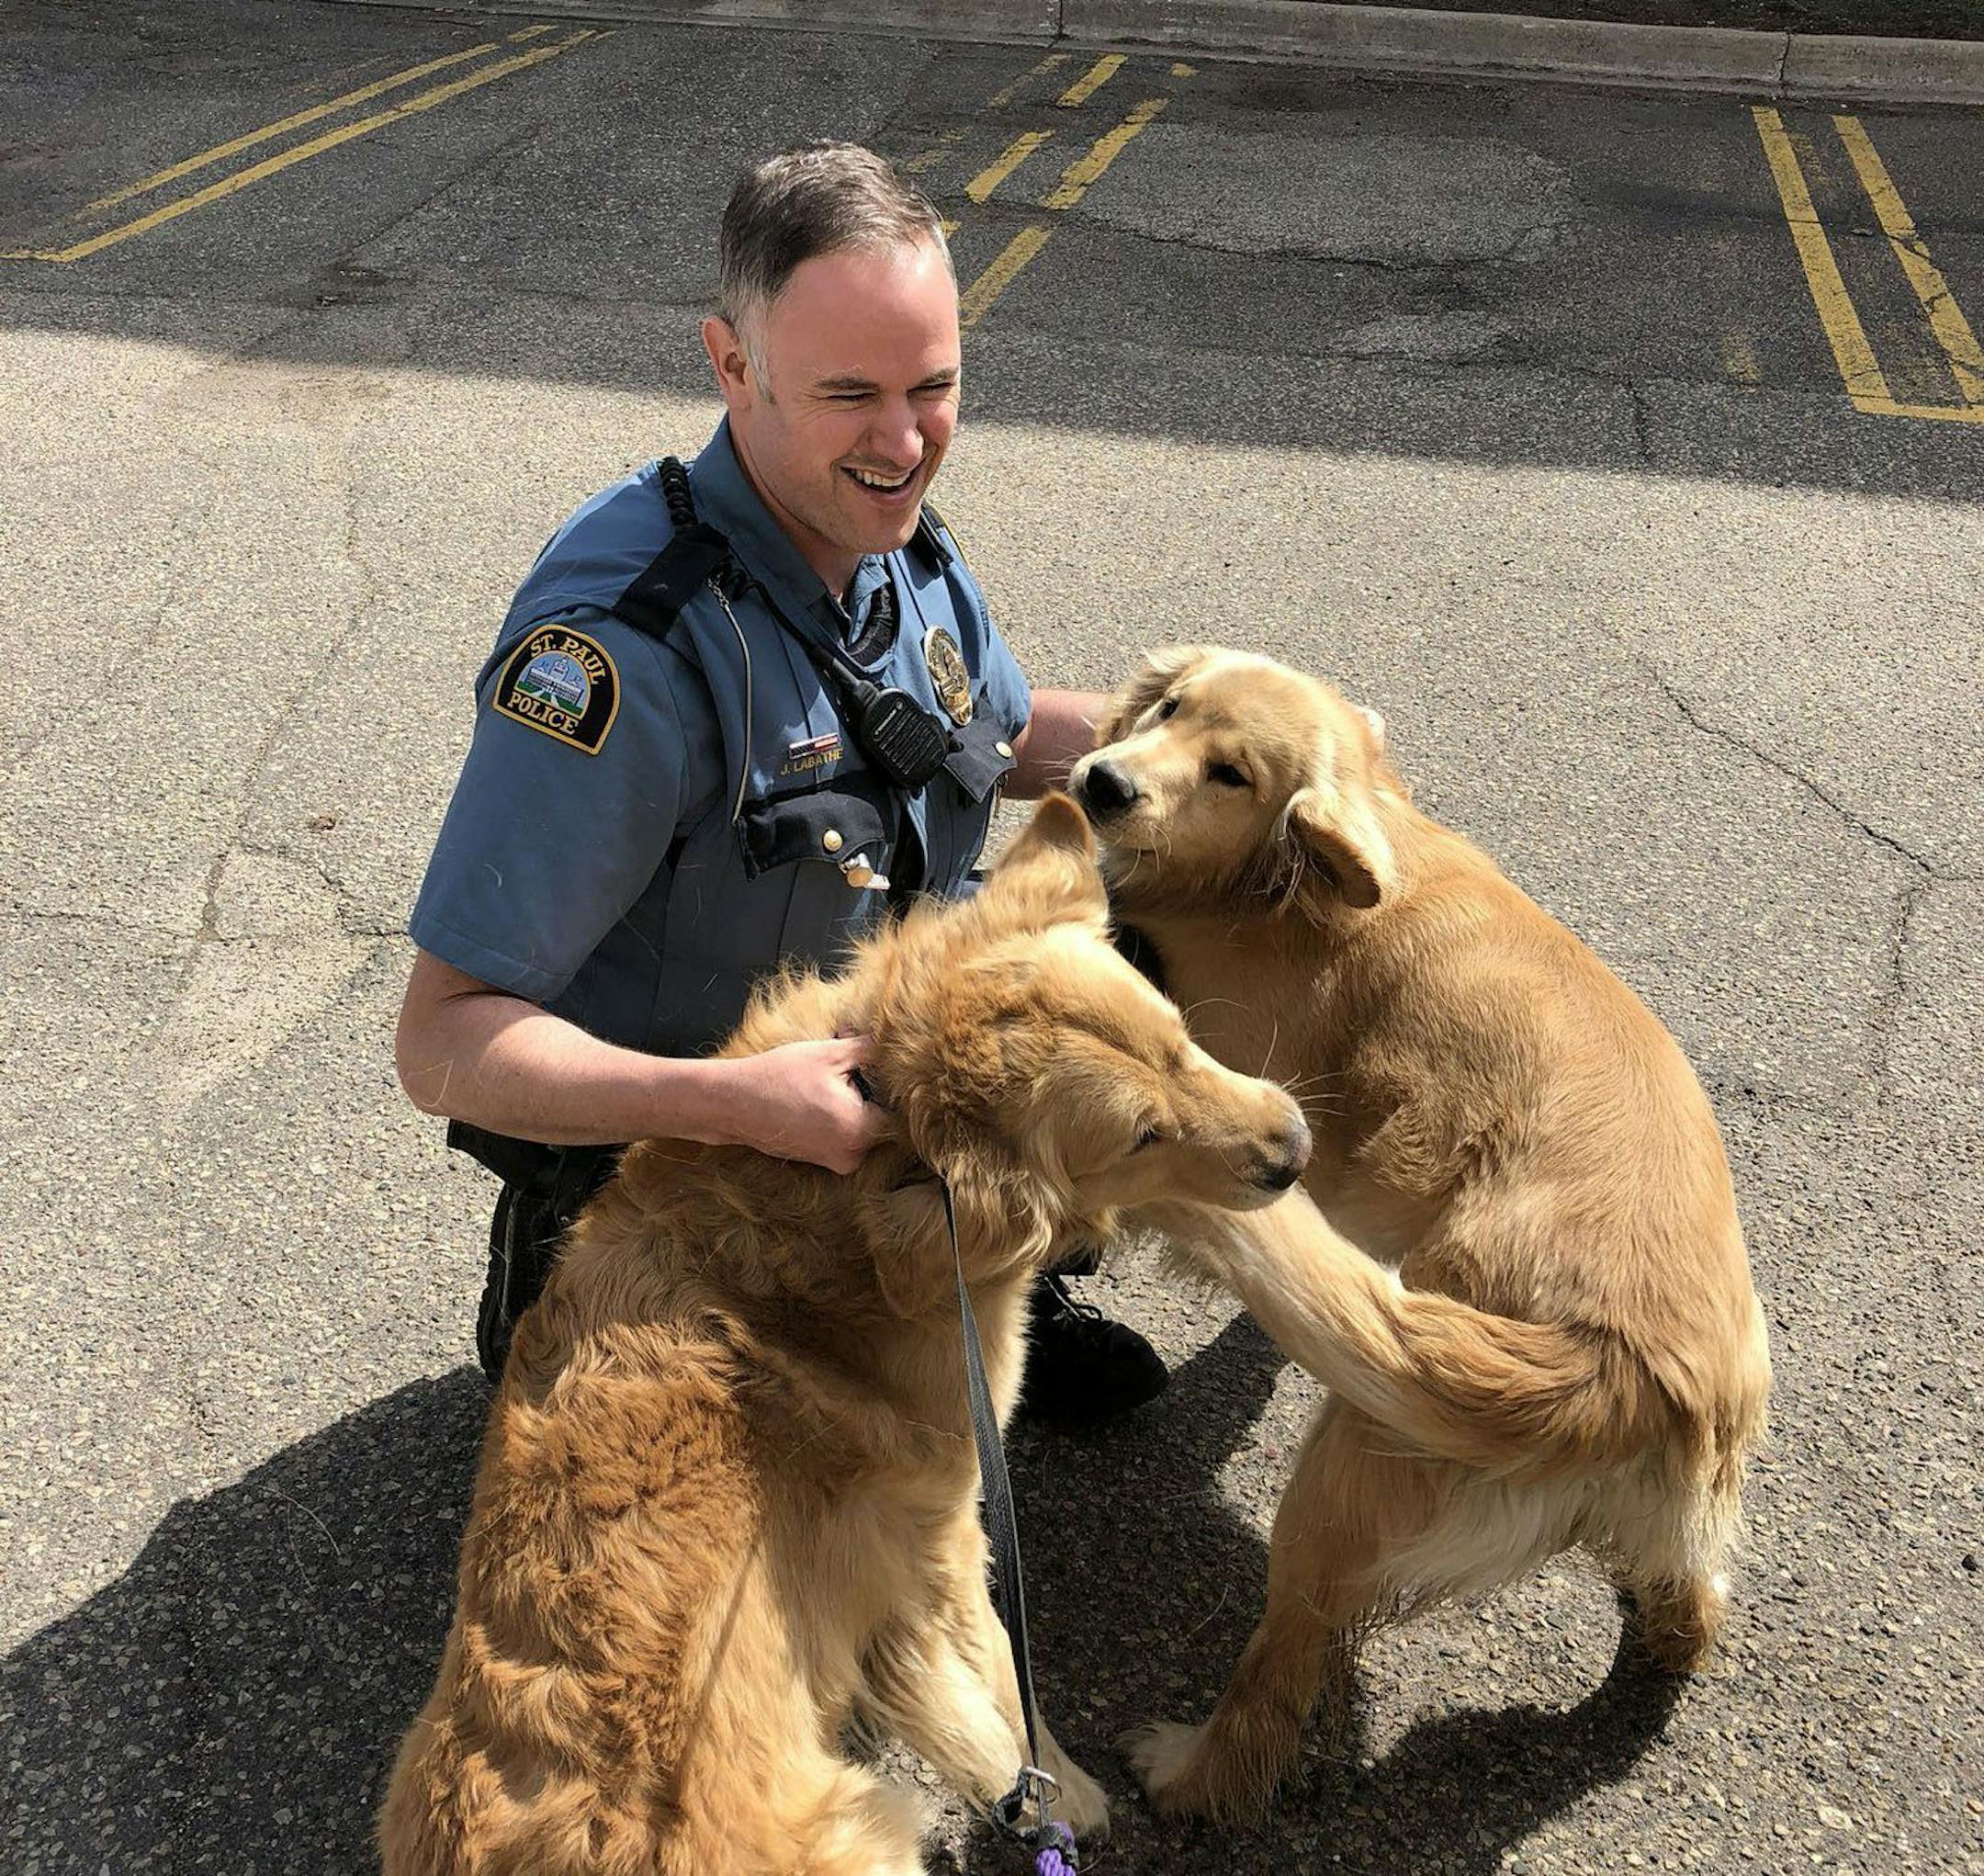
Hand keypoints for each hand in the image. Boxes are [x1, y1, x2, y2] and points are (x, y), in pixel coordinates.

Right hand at [707, 1037, 894, 1173]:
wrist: (733, 1103)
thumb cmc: (779, 1076)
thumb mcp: (830, 1054)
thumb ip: (871, 1050)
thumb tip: (898, 1044)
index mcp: (860, 1130)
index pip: (902, 1114)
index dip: (899, 1090)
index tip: (891, 1071)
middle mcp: (852, 1155)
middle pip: (885, 1122)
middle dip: (876, 1094)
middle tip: (858, 1070)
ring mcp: (837, 1162)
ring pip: (866, 1129)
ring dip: (860, 1105)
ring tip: (838, 1081)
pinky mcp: (824, 1161)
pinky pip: (848, 1136)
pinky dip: (844, 1117)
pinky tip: (824, 1096)